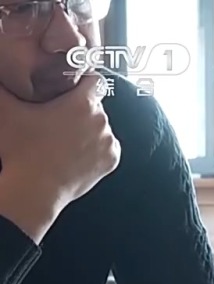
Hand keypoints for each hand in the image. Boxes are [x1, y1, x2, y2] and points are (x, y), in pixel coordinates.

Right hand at [0, 73, 120, 240]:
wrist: (33, 190)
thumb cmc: (21, 150)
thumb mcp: (7, 110)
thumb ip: (4, 85)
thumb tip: (0, 72)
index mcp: (83, 104)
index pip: (93, 79)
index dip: (81, 80)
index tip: (70, 86)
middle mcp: (101, 121)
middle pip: (95, 104)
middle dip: (79, 107)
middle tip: (58, 117)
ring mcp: (109, 142)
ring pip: (100, 126)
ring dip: (87, 128)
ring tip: (64, 138)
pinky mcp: (112, 160)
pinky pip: (106, 146)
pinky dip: (94, 147)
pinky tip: (74, 152)